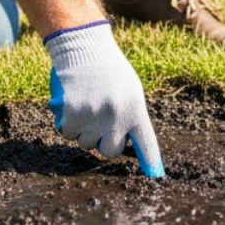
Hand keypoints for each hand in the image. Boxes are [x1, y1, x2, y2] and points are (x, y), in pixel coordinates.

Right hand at [45, 21, 164, 177]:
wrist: (84, 48)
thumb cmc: (108, 69)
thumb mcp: (130, 89)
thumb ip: (130, 115)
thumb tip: (127, 143)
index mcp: (135, 108)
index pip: (146, 141)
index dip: (151, 161)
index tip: (156, 176)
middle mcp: (116, 116)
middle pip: (110, 151)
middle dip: (104, 142)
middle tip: (100, 123)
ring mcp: (93, 117)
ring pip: (86, 143)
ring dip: (84, 130)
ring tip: (86, 105)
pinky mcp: (71, 115)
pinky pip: (67, 134)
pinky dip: (67, 123)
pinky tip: (72, 104)